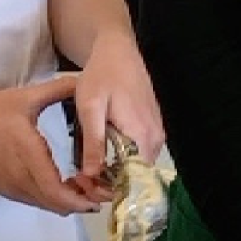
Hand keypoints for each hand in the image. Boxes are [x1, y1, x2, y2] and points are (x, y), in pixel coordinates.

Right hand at [0, 73, 103, 214]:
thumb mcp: (25, 97)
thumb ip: (58, 89)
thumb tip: (84, 82)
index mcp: (29, 158)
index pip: (59, 193)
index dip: (81, 199)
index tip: (100, 192)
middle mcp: (21, 180)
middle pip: (56, 205)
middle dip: (80, 202)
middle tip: (99, 191)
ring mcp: (11, 188)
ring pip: (45, 205)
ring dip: (66, 201)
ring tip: (85, 188)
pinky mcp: (4, 189)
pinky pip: (33, 200)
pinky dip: (50, 198)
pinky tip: (60, 184)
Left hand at [67, 25, 166, 182]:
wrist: (118, 51)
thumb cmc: (102, 75)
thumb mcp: (90, 108)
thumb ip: (93, 142)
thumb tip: (93, 175)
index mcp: (142, 136)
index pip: (134, 179)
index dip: (109, 188)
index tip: (87, 189)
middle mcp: (156, 139)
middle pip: (137, 175)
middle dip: (110, 183)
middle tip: (83, 182)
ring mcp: (157, 134)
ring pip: (138, 166)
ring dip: (116, 173)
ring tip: (89, 172)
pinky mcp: (153, 128)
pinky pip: (140, 154)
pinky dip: (122, 160)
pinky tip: (102, 157)